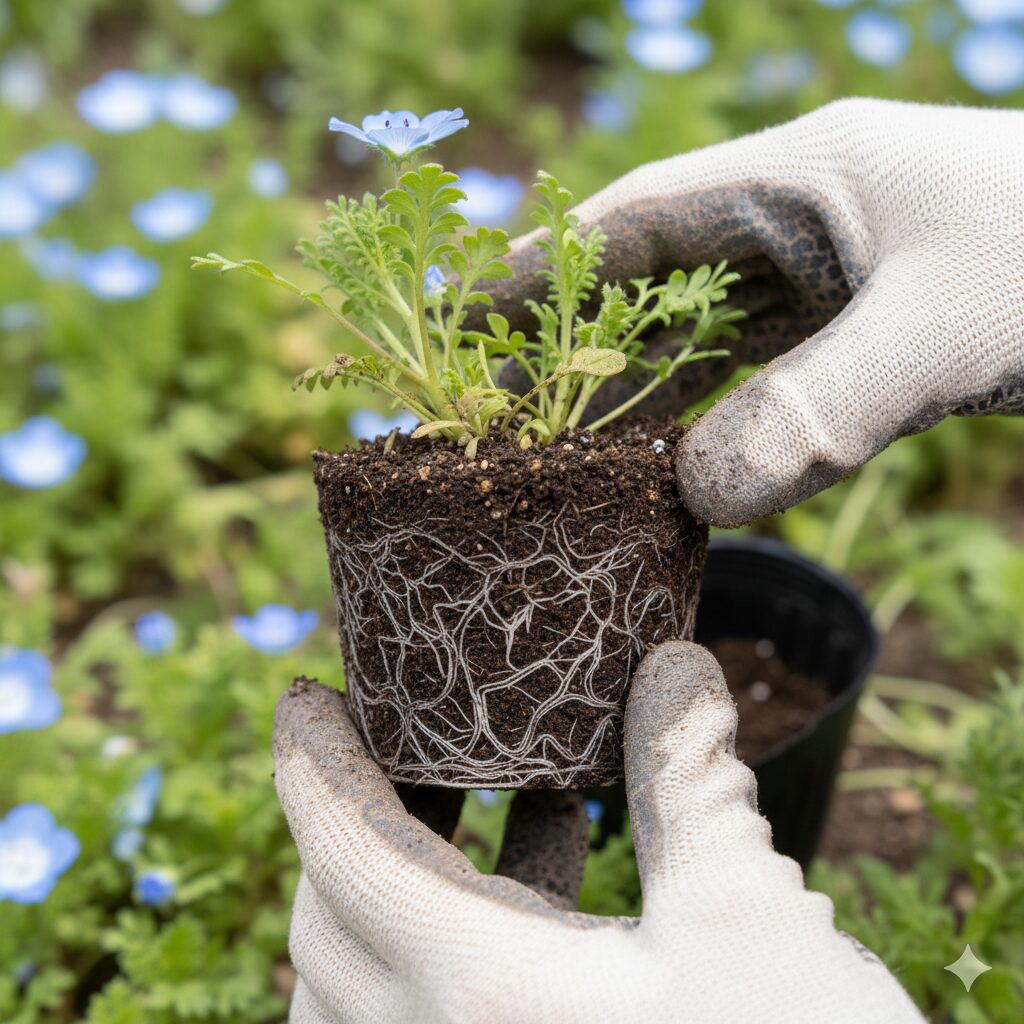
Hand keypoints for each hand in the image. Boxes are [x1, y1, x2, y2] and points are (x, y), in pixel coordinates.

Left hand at [273, 642, 923, 1022]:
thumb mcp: (751, 916)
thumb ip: (689, 780)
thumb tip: (673, 663)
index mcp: (481, 992)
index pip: (345, 852)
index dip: (312, 762)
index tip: (304, 694)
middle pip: (331, 918)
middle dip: (355, 814)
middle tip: (415, 743)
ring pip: (360, 983)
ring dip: (400, 881)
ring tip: (492, 809)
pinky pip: (420, 1021)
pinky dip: (452, 940)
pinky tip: (552, 889)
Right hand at [487, 98, 1023, 526]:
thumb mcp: (952, 326)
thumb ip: (824, 405)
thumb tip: (696, 493)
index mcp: (801, 178)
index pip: (634, 219)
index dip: (540, 265)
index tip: (462, 311)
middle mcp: (801, 226)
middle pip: (649, 288)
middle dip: (571, 346)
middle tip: (490, 408)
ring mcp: (831, 285)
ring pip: (699, 343)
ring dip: (634, 398)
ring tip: (555, 453)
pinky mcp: (862, 338)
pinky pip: (757, 384)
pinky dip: (706, 426)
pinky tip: (665, 469)